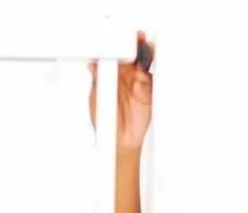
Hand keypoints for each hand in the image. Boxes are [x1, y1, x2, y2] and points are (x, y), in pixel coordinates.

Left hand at [88, 31, 153, 151]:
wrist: (118, 141)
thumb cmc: (105, 120)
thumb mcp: (96, 97)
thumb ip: (97, 80)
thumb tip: (92, 65)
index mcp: (112, 74)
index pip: (117, 53)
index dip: (118, 43)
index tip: (117, 37)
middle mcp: (127, 75)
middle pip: (134, 53)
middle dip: (136, 43)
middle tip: (136, 37)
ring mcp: (139, 82)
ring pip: (146, 62)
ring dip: (146, 53)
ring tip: (144, 49)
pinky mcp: (150, 92)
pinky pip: (154, 78)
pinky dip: (152, 71)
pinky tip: (147, 69)